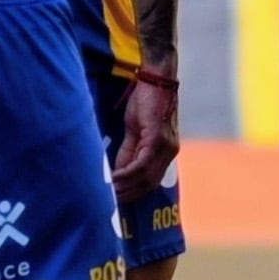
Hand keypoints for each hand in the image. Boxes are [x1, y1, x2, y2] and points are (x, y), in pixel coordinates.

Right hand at [110, 74, 176, 196]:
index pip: (151, 180)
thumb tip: (119, 170)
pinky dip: (127, 173)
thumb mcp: (135, 128)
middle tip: (110, 201)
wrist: (156, 78)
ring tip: (109, 191)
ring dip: (126, 186)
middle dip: (129, 194)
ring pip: (146, 176)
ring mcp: (165, 146)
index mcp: (167, 151)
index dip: (134, 192)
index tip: (117, 198)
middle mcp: (170, 152)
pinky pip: (142, 164)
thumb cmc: (146, 99)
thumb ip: (129, 150)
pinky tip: (114, 177)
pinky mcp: (157, 139)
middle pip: (149, 183)